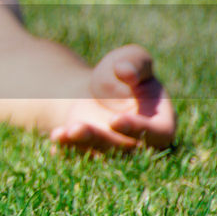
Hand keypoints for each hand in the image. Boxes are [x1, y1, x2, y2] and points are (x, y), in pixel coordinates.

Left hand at [50, 44, 175, 152]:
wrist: (96, 87)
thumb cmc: (122, 72)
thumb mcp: (131, 59)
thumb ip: (135, 63)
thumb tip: (125, 71)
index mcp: (161, 123)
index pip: (157, 134)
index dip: (137, 129)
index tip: (114, 119)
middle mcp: (140, 144)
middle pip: (123, 150)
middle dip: (99, 140)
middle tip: (77, 127)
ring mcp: (114, 151)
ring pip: (99, 155)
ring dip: (79, 146)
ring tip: (61, 133)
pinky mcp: (91, 153)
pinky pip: (80, 157)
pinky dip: (67, 151)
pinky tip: (55, 141)